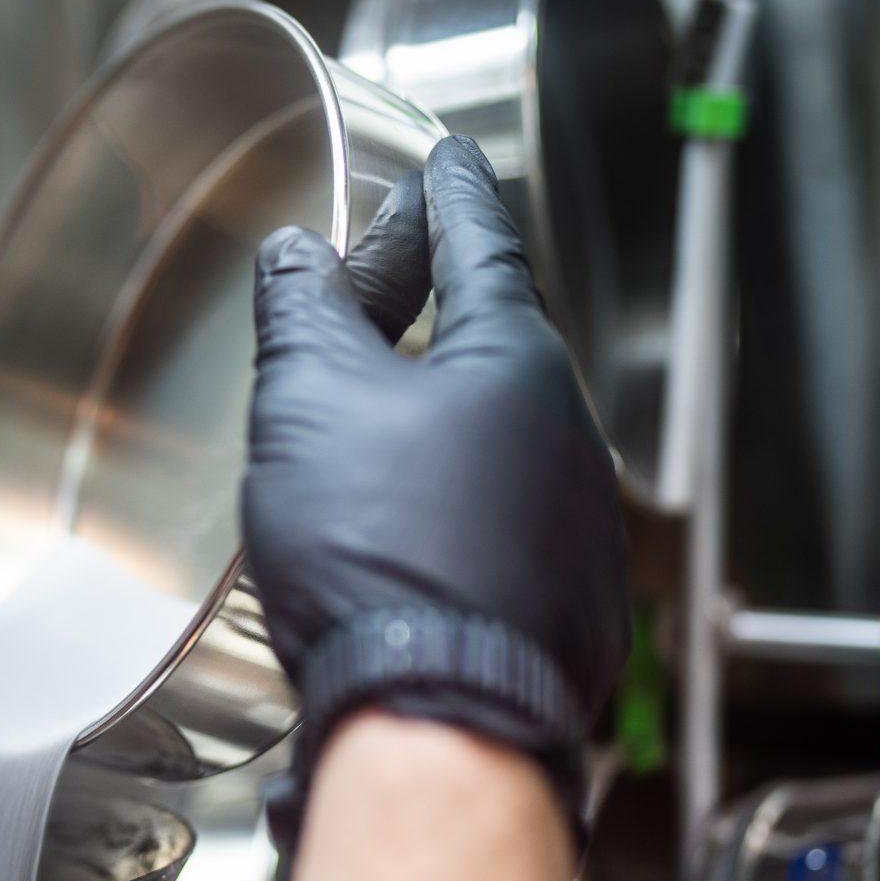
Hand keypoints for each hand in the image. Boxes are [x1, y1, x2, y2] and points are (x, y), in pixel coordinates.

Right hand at [243, 135, 627, 800]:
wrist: (441, 721)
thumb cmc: (381, 554)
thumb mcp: (311, 404)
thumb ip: (304, 313)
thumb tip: (297, 252)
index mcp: (516, 363)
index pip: (480, 243)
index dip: (449, 194)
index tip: (447, 159)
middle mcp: (572, 437)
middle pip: (496, 345)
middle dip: (440, 313)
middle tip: (393, 286)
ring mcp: (581, 529)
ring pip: (505, 446)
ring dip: (445, 425)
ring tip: (382, 432)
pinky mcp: (574, 610)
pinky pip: (510, 530)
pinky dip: (461, 513)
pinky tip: (413, 543)